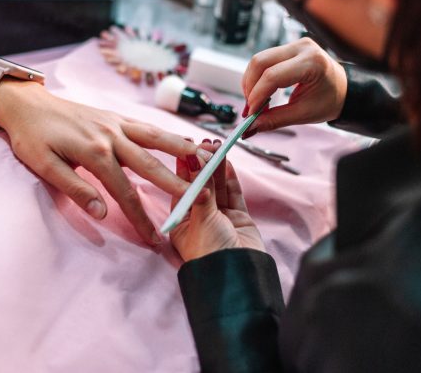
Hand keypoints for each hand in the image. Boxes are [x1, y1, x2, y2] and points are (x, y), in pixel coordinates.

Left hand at [0, 80, 209, 245]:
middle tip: (201, 200)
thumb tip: (101, 213)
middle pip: (150, 165)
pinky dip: (167, 135)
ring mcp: (116, 123)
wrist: (26, 103)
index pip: (124, 192)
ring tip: (208, 160)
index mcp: (94, 152)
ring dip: (183, 151)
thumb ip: (75, 188)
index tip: (155, 237)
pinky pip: (147, 127)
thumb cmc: (30, 136)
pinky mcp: (116, 116)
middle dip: (177, 185)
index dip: (141, 217)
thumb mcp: (43, 165)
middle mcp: (112, 135)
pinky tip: (183, 142)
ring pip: (156, 139)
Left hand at [169, 140, 264, 261]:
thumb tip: (194, 161)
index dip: (184, 167)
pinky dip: (231, 178)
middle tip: (206, 144)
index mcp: (181, 222)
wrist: (238, 276)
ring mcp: (220, 218)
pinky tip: (228, 162)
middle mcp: (199, 218)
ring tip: (218, 147)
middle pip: (201, 185)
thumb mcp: (201, 218)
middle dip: (203, 164)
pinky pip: (233, 194)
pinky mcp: (239, 218)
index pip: (181, 188)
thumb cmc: (210, 252)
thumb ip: (201, 189)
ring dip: (217, 167)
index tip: (186, 147)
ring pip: (218, 187)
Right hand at [241, 38, 347, 137]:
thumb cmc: (329, 100)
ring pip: (259, 60)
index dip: (256, 95)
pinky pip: (264, 59)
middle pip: (260, 62)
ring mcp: (295, 45)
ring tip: (255, 102)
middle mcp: (302, 48)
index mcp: (312, 62)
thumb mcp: (303, 114)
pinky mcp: (288, 47)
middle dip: (250, 87)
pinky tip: (260, 92)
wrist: (343, 89)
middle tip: (250, 108)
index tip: (250, 113)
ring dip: (251, 82)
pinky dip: (257, 77)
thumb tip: (251, 126)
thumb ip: (275, 119)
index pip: (273, 76)